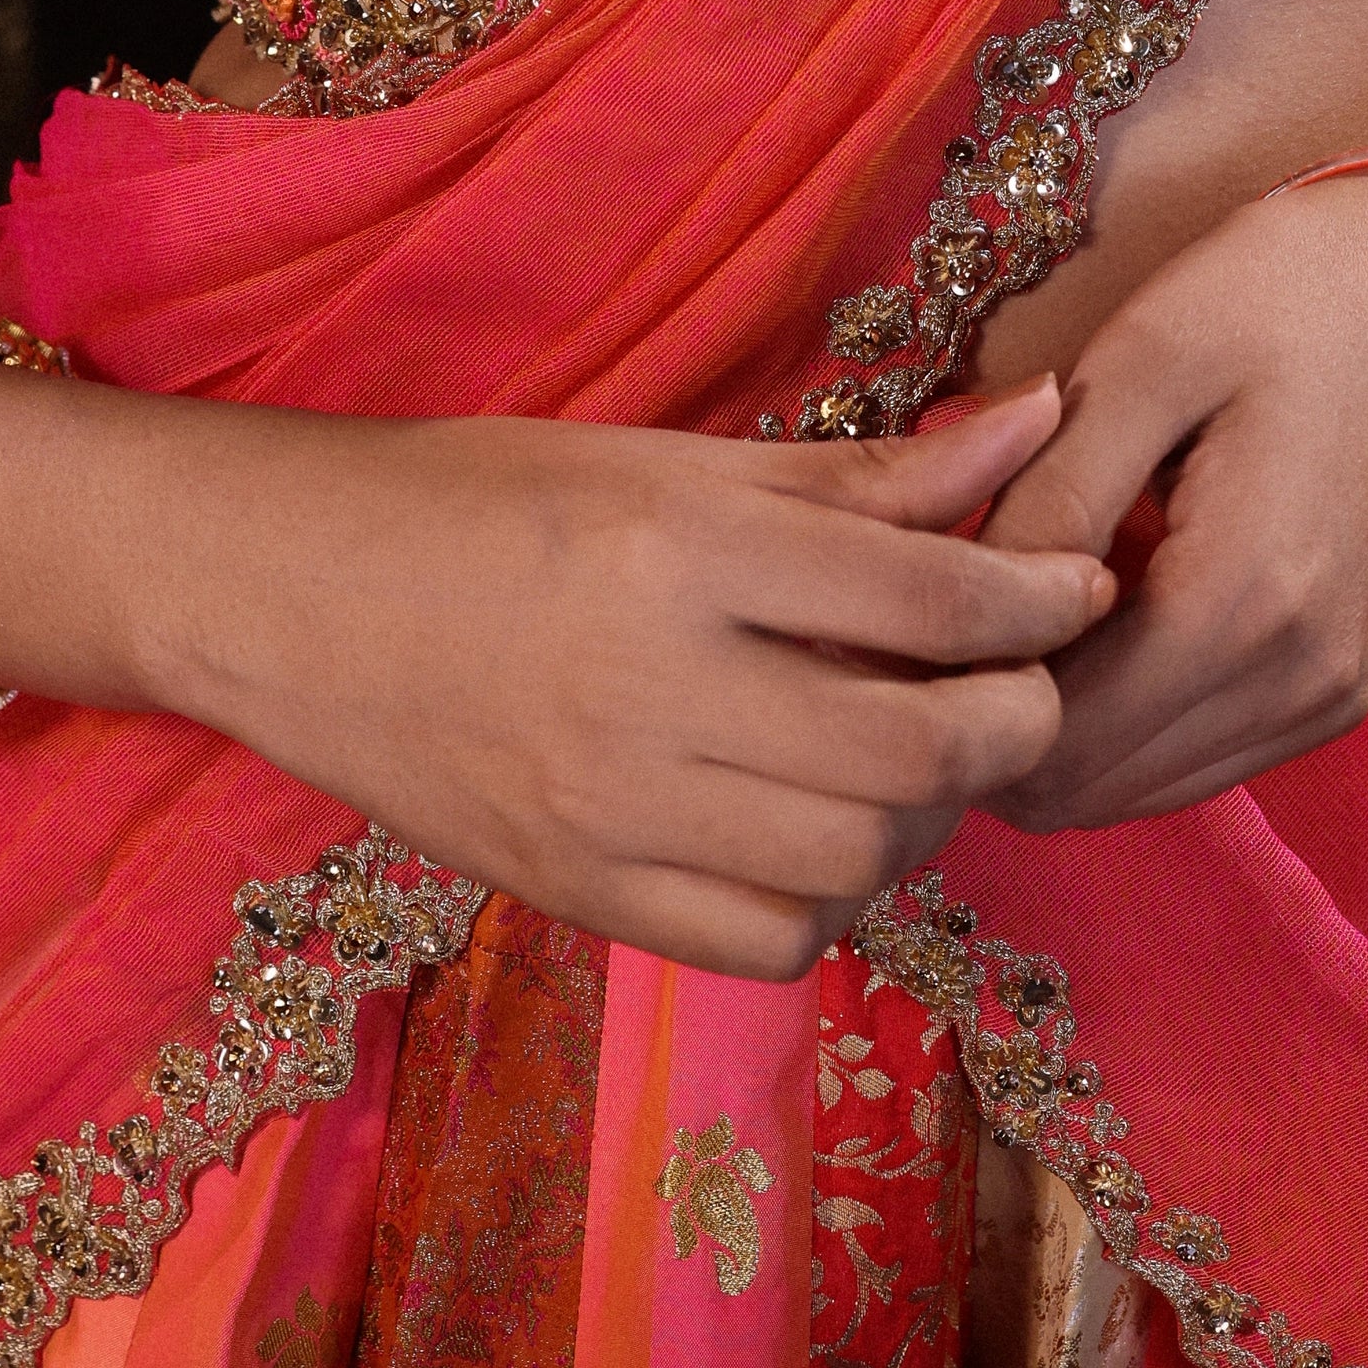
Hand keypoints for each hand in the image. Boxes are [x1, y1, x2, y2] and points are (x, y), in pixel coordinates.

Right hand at [134, 379, 1116, 981]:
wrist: (289, 596)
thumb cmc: (484, 500)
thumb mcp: (672, 459)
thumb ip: (862, 472)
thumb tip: (1038, 427)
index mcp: (678, 548)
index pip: (923, 592)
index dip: (1036, 597)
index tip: (1079, 590)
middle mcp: (654, 686)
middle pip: (913, 744)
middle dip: (1011, 720)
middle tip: (1022, 685)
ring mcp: (612, 809)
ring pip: (858, 856)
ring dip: (927, 813)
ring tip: (918, 754)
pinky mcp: (578, 894)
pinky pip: (769, 940)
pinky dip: (832, 899)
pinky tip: (820, 832)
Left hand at [969, 172, 1367, 829]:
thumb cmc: (1277, 293)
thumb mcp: (1140, 364)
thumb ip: (1044, 497)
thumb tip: (949, 615)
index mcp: (1241, 606)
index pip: (1047, 741)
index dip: (953, 692)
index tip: (905, 608)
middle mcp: (1294, 687)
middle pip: (1084, 789)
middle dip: (993, 717)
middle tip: (937, 610)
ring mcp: (1324, 702)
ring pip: (1132, 790)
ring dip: (1054, 727)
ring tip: (1006, 606)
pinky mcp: (1333, 694)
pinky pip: (1191, 758)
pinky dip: (1120, 720)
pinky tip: (1087, 619)